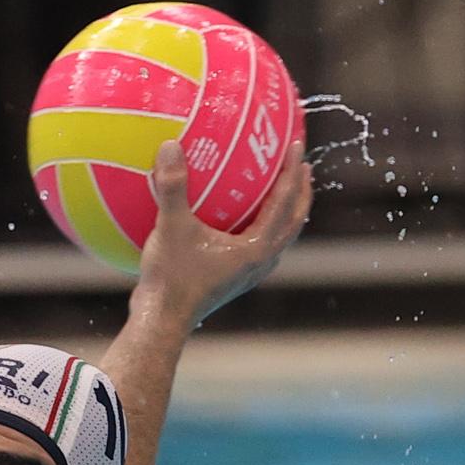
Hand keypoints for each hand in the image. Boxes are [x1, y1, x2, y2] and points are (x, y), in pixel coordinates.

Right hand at [134, 140, 312, 324]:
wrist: (162, 320)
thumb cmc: (171, 278)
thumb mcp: (171, 227)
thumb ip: (173, 186)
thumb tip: (170, 144)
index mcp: (257, 248)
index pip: (285, 202)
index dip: (292, 172)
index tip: (296, 146)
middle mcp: (261, 261)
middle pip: (294, 222)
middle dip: (301, 193)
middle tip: (303, 167)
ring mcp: (250, 272)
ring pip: (279, 237)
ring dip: (285, 212)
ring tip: (282, 190)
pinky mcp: (235, 278)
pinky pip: (258, 245)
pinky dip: (260, 225)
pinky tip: (241, 215)